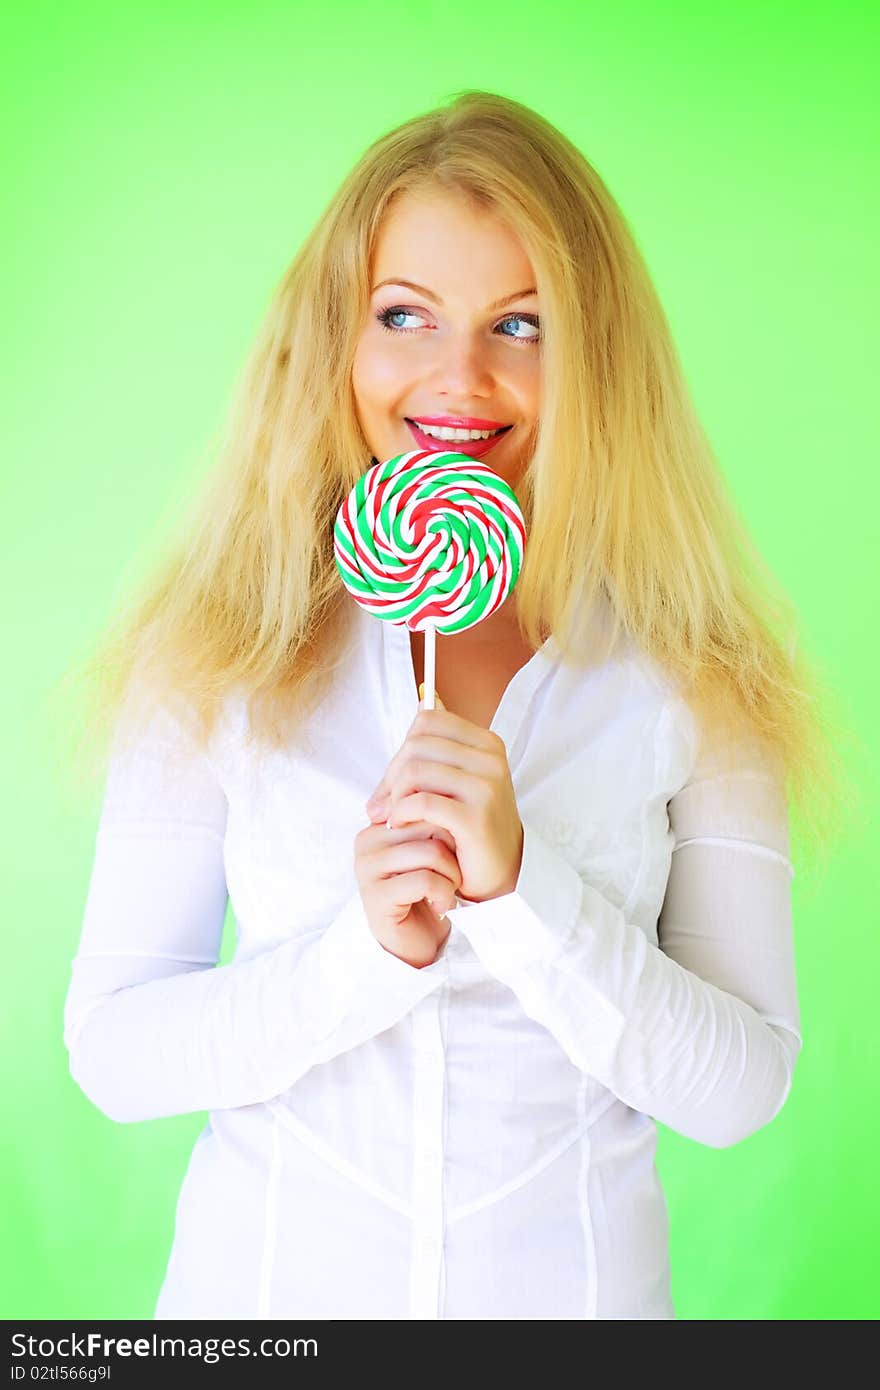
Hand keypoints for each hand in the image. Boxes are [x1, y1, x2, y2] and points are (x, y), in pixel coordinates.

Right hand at [353, 817, 460, 968]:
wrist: (420, 940)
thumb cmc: (430, 890)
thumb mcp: (432, 848)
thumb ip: (430, 822)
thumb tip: (443, 798)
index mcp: (379, 823)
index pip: (424, 805)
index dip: (449, 830)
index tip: (451, 855)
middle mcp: (366, 841)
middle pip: (430, 825)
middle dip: (453, 852)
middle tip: (452, 876)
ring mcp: (367, 869)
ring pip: (430, 851)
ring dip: (451, 875)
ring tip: (447, 890)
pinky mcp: (375, 896)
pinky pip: (425, 880)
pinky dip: (443, 894)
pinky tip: (441, 906)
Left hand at [365, 694, 523, 903]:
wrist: (500, 872)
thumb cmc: (471, 826)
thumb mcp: (456, 779)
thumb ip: (440, 743)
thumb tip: (424, 692)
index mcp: (486, 743)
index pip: (426, 721)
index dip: (402, 748)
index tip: (395, 779)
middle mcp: (490, 759)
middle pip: (415, 745)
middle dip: (392, 776)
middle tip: (384, 805)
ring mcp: (486, 786)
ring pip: (414, 771)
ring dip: (394, 797)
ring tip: (394, 817)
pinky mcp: (475, 816)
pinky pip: (419, 801)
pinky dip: (400, 813)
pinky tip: (400, 825)